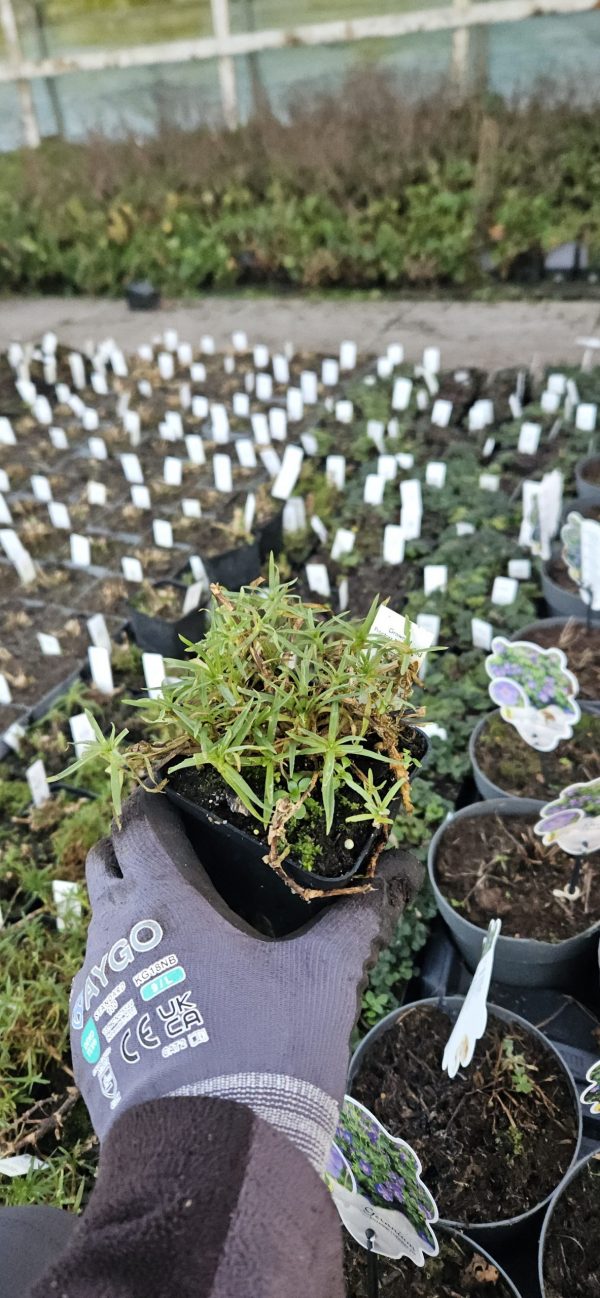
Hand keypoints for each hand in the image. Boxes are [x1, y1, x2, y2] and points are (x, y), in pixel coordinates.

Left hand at [70, 789, 420, 1170]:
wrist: (213, 1158)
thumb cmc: (269, 1049)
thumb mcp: (324, 975)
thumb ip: (359, 915)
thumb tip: (402, 867)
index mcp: (164, 900)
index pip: (139, 824)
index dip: (157, 805)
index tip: (182, 802)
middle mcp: (114, 933)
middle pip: (107, 863)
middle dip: (135, 852)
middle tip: (186, 861)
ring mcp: (94, 987)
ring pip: (100, 925)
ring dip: (129, 913)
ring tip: (184, 929)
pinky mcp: (88, 1037)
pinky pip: (98, 982)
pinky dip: (125, 970)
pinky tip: (170, 993)